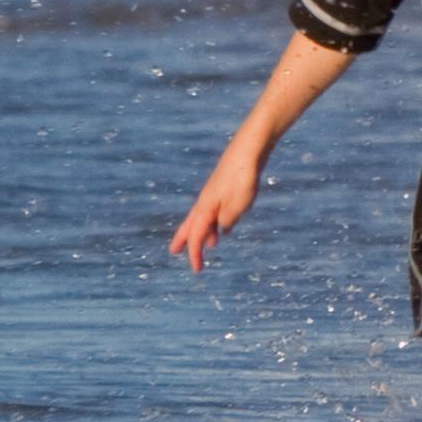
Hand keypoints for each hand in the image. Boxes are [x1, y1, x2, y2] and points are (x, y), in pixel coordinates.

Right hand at [170, 138, 267, 268]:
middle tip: (174, 252)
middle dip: (184, 240)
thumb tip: (222, 228)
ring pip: (204, 217)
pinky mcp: (224, 189)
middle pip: (191, 224)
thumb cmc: (243, 178)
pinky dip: (216, 222)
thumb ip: (228, 220)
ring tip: (209, 245)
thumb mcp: (238, 206)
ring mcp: (214, 194)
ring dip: (204, 232)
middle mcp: (206, 202)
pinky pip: (215, 210)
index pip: (196, 236)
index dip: (195, 254)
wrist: (248, 151)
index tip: (197, 270)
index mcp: (206, 208)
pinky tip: (226, 226)